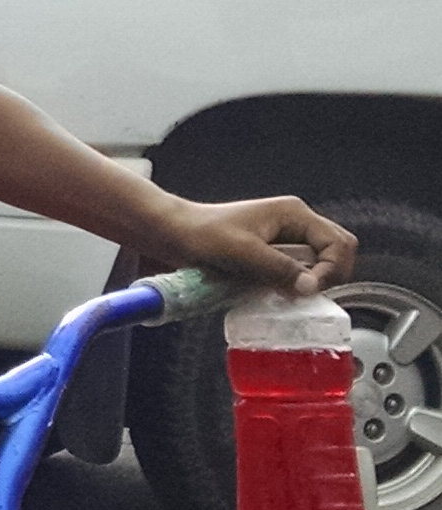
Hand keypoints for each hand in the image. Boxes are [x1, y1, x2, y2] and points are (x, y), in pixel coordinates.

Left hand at [143, 195, 357, 294]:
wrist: (171, 233)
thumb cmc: (200, 234)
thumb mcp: (241, 252)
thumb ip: (278, 268)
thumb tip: (310, 287)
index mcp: (294, 214)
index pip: (339, 242)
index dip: (332, 269)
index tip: (309, 290)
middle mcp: (295, 225)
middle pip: (335, 253)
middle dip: (327, 277)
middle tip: (303, 294)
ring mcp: (284, 241)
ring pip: (316, 267)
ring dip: (306, 283)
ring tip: (284, 294)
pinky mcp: (271, 257)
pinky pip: (294, 275)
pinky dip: (289, 286)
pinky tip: (273, 294)